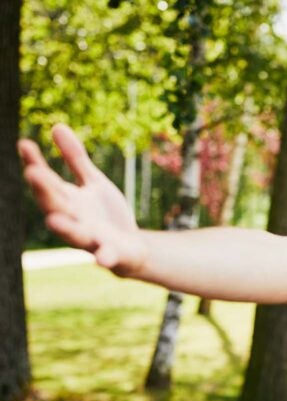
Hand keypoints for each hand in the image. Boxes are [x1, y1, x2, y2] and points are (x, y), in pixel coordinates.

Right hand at [18, 124, 145, 275]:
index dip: (35, 164)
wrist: (131, 246)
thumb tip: (57, 125)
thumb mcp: (93, 182)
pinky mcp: (111, 254)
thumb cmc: (105, 214)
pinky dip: (104, 257)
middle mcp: (73, 220)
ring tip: (53, 220)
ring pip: (73, 235)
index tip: (24, 144)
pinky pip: (106, 257)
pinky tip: (102, 258)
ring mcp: (90, 239)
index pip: (47, 181)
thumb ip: (75, 159)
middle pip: (55, 206)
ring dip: (64, 228)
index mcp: (67, 201)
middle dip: (44, 191)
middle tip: (33, 173)